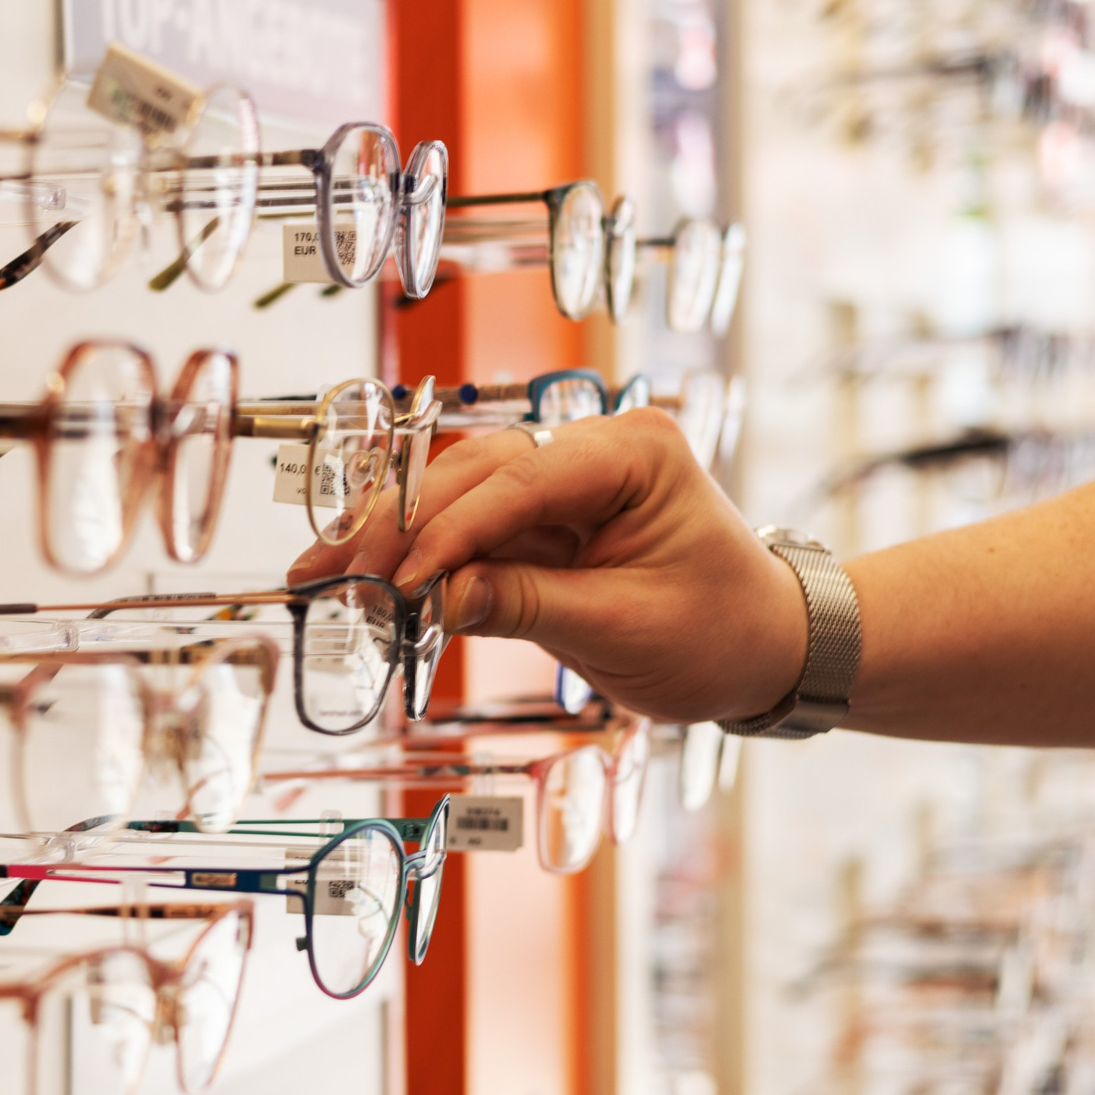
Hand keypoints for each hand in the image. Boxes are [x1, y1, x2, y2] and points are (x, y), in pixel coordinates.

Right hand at [287, 412, 807, 725]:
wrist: (767, 646)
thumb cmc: (721, 633)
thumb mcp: (625, 629)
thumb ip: (526, 606)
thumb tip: (438, 598)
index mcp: (636, 452)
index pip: (520, 481)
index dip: (448, 532)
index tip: (395, 581)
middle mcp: (598, 447)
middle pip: (476, 473)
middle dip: (399, 526)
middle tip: (329, 571)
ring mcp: (570, 477)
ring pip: (462, 493)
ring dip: (395, 535)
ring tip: (326, 573)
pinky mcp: (550, 514)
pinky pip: (475, 526)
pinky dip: (424, 555)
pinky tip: (368, 575)